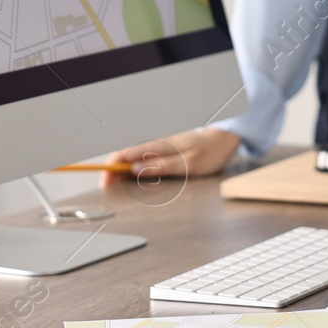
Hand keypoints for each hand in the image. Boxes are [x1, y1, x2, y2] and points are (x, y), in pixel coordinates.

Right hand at [99, 127, 241, 186]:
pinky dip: (133, 169)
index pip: (128, 153)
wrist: (223, 141)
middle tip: (106, 186)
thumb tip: (137, 169)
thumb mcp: (188, 164)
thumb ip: (162, 166)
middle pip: (126, 155)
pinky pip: (143, 159)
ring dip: (121, 170)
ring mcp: (160, 147)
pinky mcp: (163, 152)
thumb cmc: (210, 152)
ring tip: (113, 184)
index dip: (112, 165)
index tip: (105, 178)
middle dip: (112, 169)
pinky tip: (129, 177)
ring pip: (133, 158)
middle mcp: (157, 144)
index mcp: (160, 145)